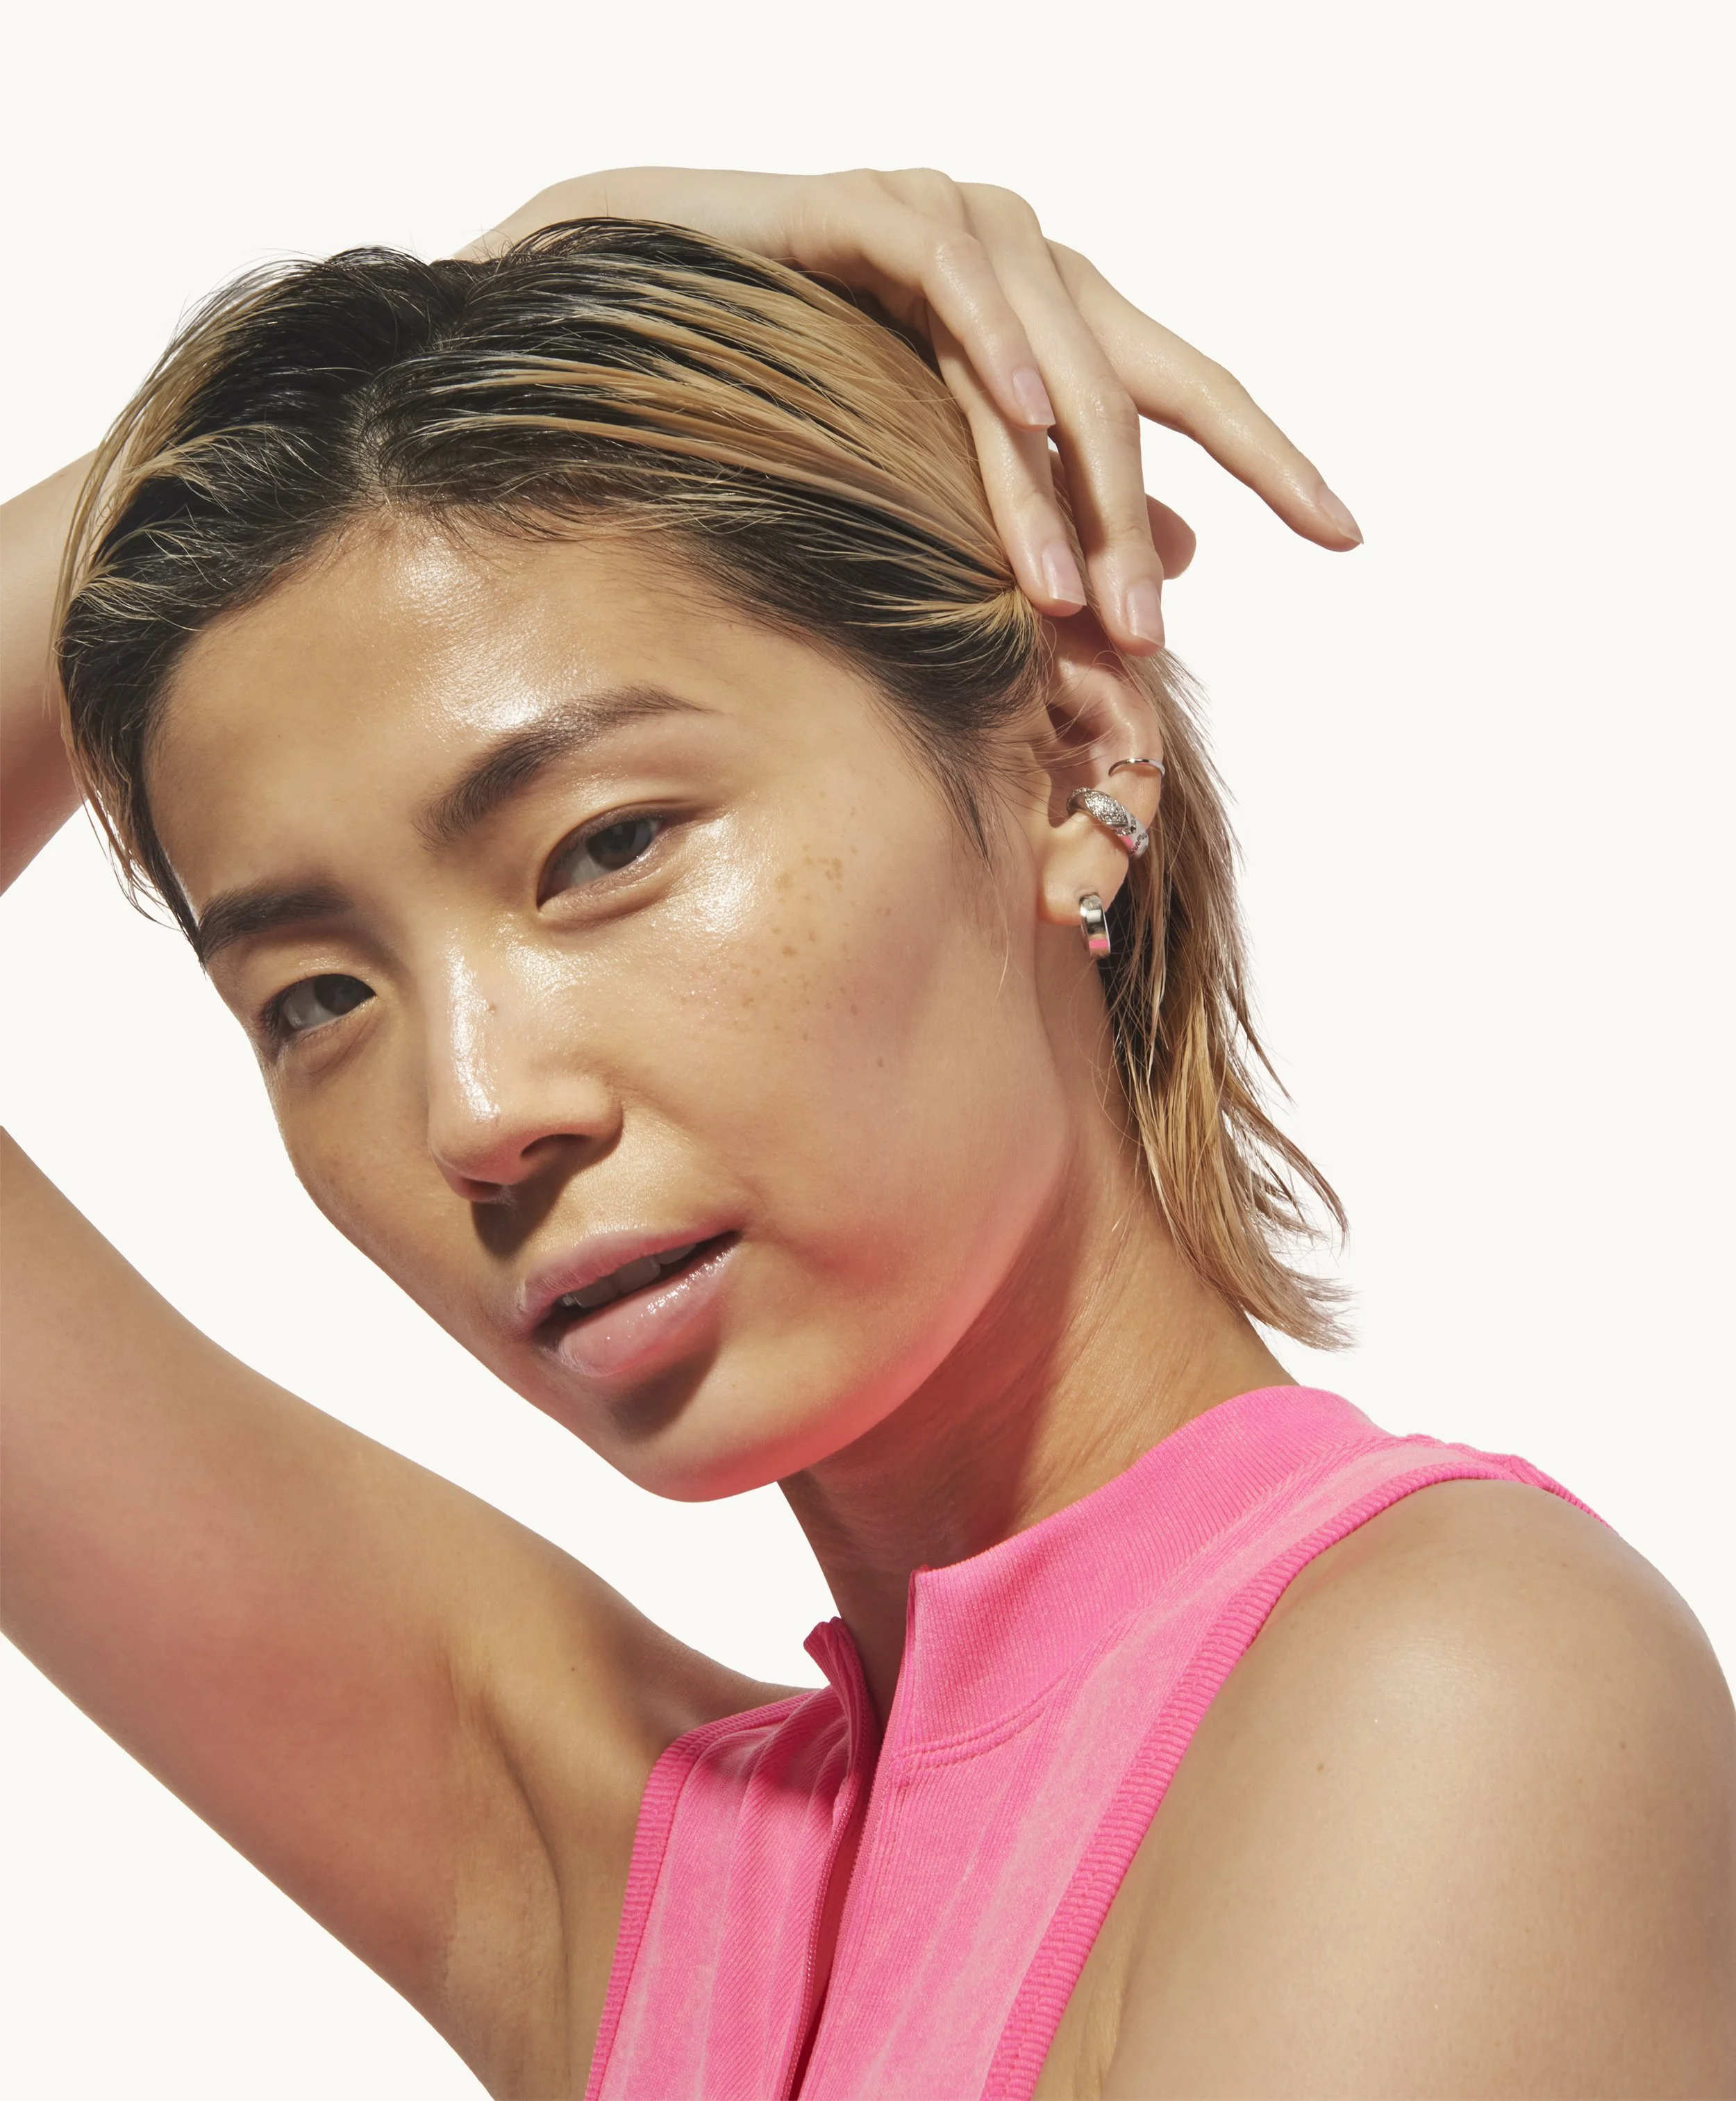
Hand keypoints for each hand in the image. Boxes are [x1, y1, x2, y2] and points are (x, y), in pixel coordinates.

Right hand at [464, 168, 1362, 655]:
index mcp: (1058, 322)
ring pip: (1047, 354)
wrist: (648, 304)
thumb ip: (1061, 503)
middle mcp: (1030, 263)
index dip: (1270, 457)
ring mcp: (959, 223)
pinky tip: (1025, 413)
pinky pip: (953, 272)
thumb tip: (1185, 561)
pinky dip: (991, 341)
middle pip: (1136, 381)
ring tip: (1077, 599)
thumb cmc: (795, 393)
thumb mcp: (948, 468)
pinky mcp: (876, 207)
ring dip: (1061, 487)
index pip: (1186, 390)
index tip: (1347, 534)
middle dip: (1144, 518)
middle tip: (1154, 637)